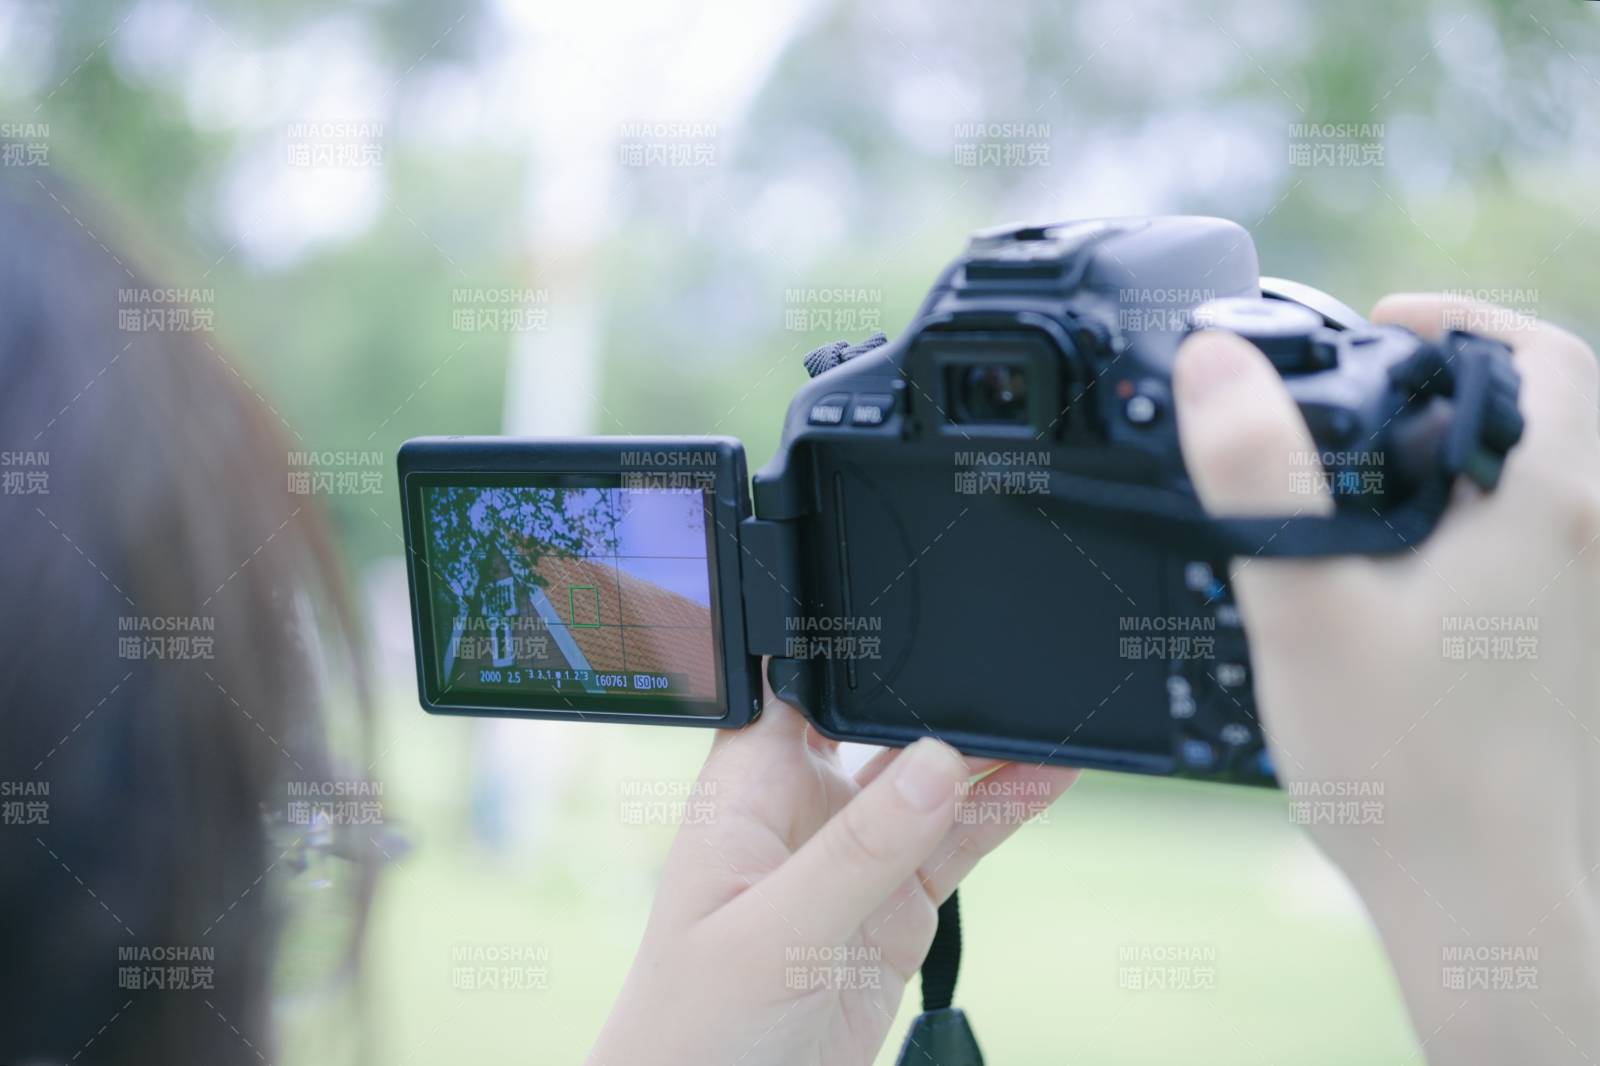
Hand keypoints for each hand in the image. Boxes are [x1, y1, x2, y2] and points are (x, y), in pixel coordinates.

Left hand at [587, 683, 1076, 1065]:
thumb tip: (938, 762)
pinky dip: (1005, 810)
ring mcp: (855, 857)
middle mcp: (803, 811)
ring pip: (932, 783)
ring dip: (986, 750)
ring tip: (1052, 711)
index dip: (854, 648)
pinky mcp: (896, 906)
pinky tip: (1048, 774)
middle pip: (881, 728)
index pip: (802, 687)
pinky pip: (960, 843)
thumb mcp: (776, 935)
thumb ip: (858, 851)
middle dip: (937, 697)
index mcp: (747, 791)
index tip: (923, 615)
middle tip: (1010, 667)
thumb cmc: (695, 1028)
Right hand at [1174, 294, 1599, 1063]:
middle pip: (1537, 411)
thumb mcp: (1305, 604)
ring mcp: (1582, 601)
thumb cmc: (1406, 768)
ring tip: (1352, 479)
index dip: (1459, 317)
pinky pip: (1521, 547)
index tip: (1379, 322)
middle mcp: (1585, 542)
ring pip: (1529, 482)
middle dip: (1448, 381)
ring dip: (1453, 455)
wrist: (1484, 901)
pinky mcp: (1563, 651)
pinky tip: (1381, 574)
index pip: (1538, 353)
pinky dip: (1462, 522)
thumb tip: (1216, 362)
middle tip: (1350, 396)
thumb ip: (1258, 475)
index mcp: (1546, 506)